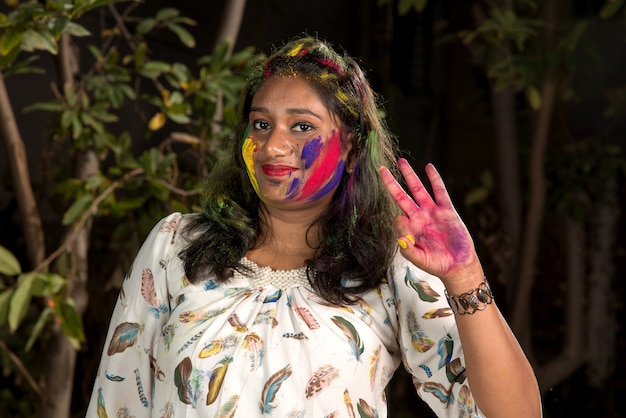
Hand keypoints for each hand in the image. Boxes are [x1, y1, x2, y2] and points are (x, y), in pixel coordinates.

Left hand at [379, 159, 481, 285]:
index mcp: (410, 228)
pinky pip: (440, 191)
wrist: (457, 266)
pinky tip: (429, 167)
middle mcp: (418, 217)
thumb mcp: (418, 259)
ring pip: (418, 189)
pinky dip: (434, 179)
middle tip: (381, 169)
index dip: (399, 221)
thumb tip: (400, 226)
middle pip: (401, 196)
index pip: (397, 217)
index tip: (406, 231)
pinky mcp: (447, 210)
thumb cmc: (436, 264)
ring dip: (410, 175)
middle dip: (391, 183)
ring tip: (401, 162)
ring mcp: (432, 212)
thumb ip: (407, 248)